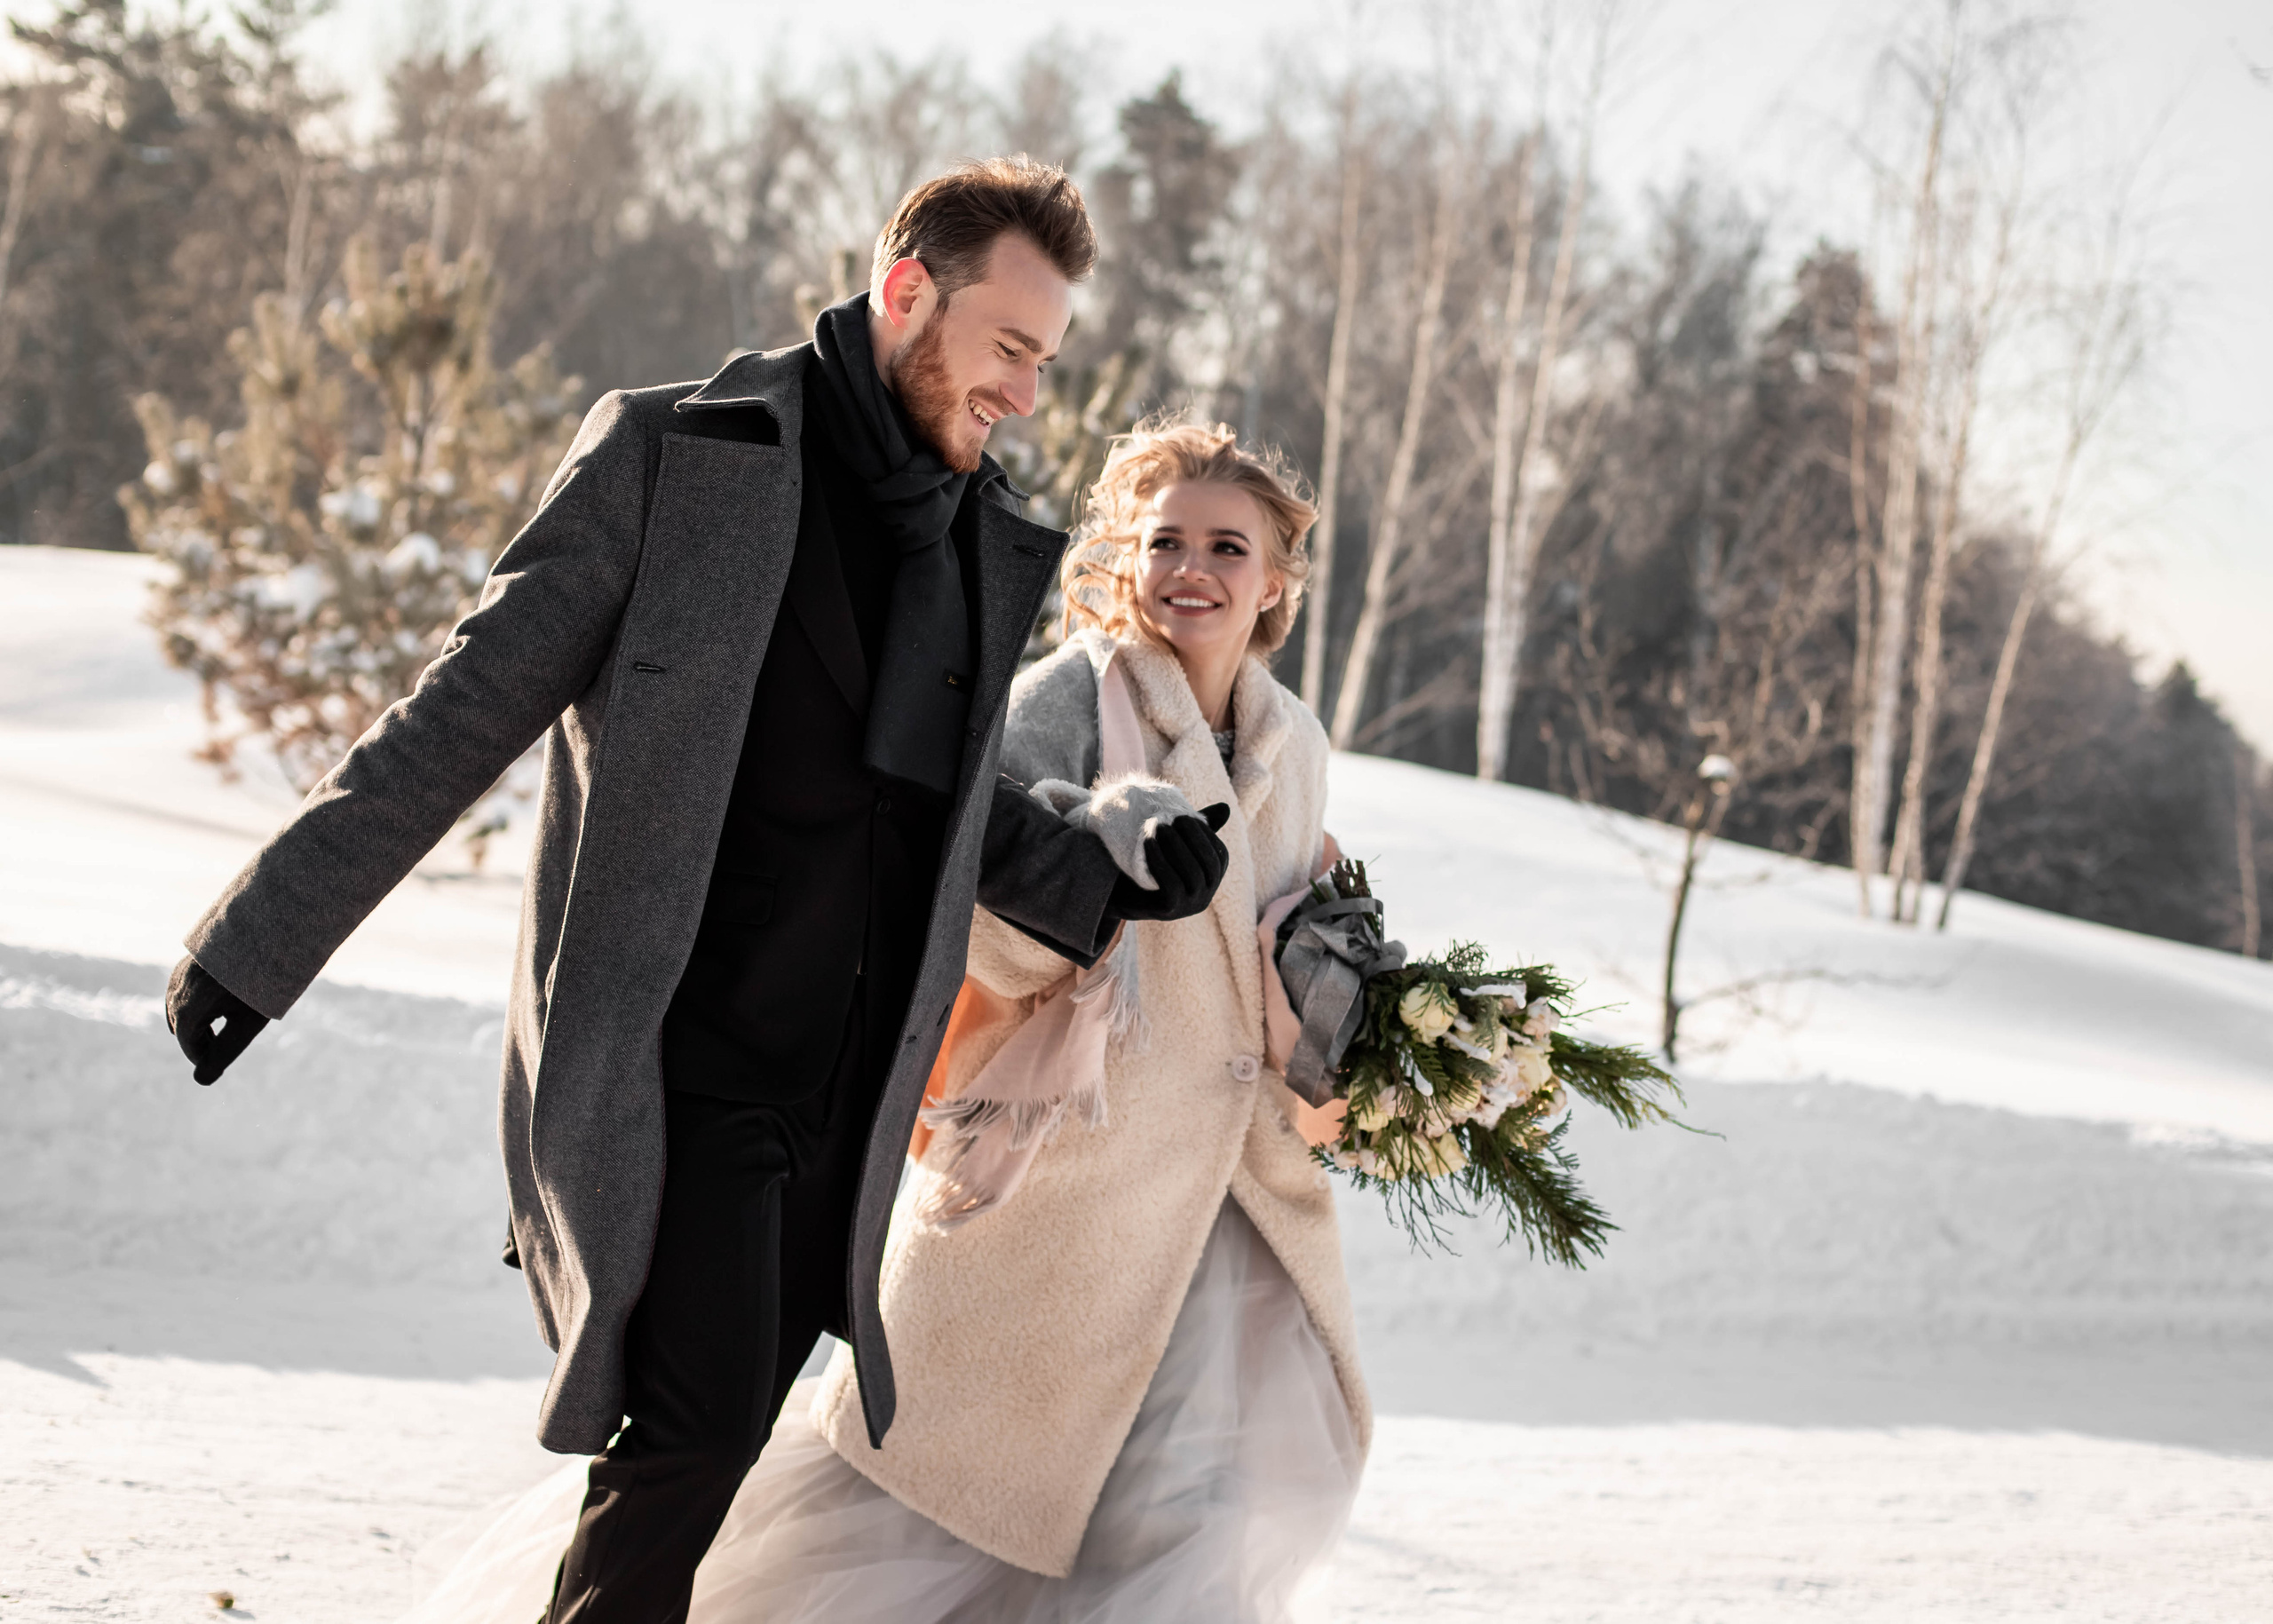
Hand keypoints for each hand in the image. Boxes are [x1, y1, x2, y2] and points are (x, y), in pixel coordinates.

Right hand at [166, 955, 269, 1084]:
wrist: (266, 936)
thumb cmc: (261, 982)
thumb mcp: (247, 1023)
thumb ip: (224, 1053)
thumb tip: (201, 1080)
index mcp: (188, 1009)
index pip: (190, 1046)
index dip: (209, 1057)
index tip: (225, 1060)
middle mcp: (176, 992)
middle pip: (185, 1029)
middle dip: (205, 1041)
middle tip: (229, 1041)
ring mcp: (178, 976)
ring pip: (181, 1012)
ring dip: (200, 1024)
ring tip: (225, 1025)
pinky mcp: (184, 966)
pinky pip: (181, 995)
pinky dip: (194, 1007)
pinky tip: (212, 1010)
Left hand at [1106, 804, 1229, 923]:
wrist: (1121, 890)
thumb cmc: (1153, 862)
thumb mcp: (1177, 843)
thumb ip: (1199, 828)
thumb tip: (1226, 808)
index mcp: (1212, 881)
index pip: (1221, 855)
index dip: (1207, 834)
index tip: (1187, 815)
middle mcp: (1206, 897)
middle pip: (1210, 864)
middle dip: (1194, 838)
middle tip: (1175, 817)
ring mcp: (1190, 906)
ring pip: (1192, 873)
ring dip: (1175, 845)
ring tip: (1158, 825)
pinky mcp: (1170, 911)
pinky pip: (1171, 884)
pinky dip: (1160, 860)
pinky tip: (1148, 841)